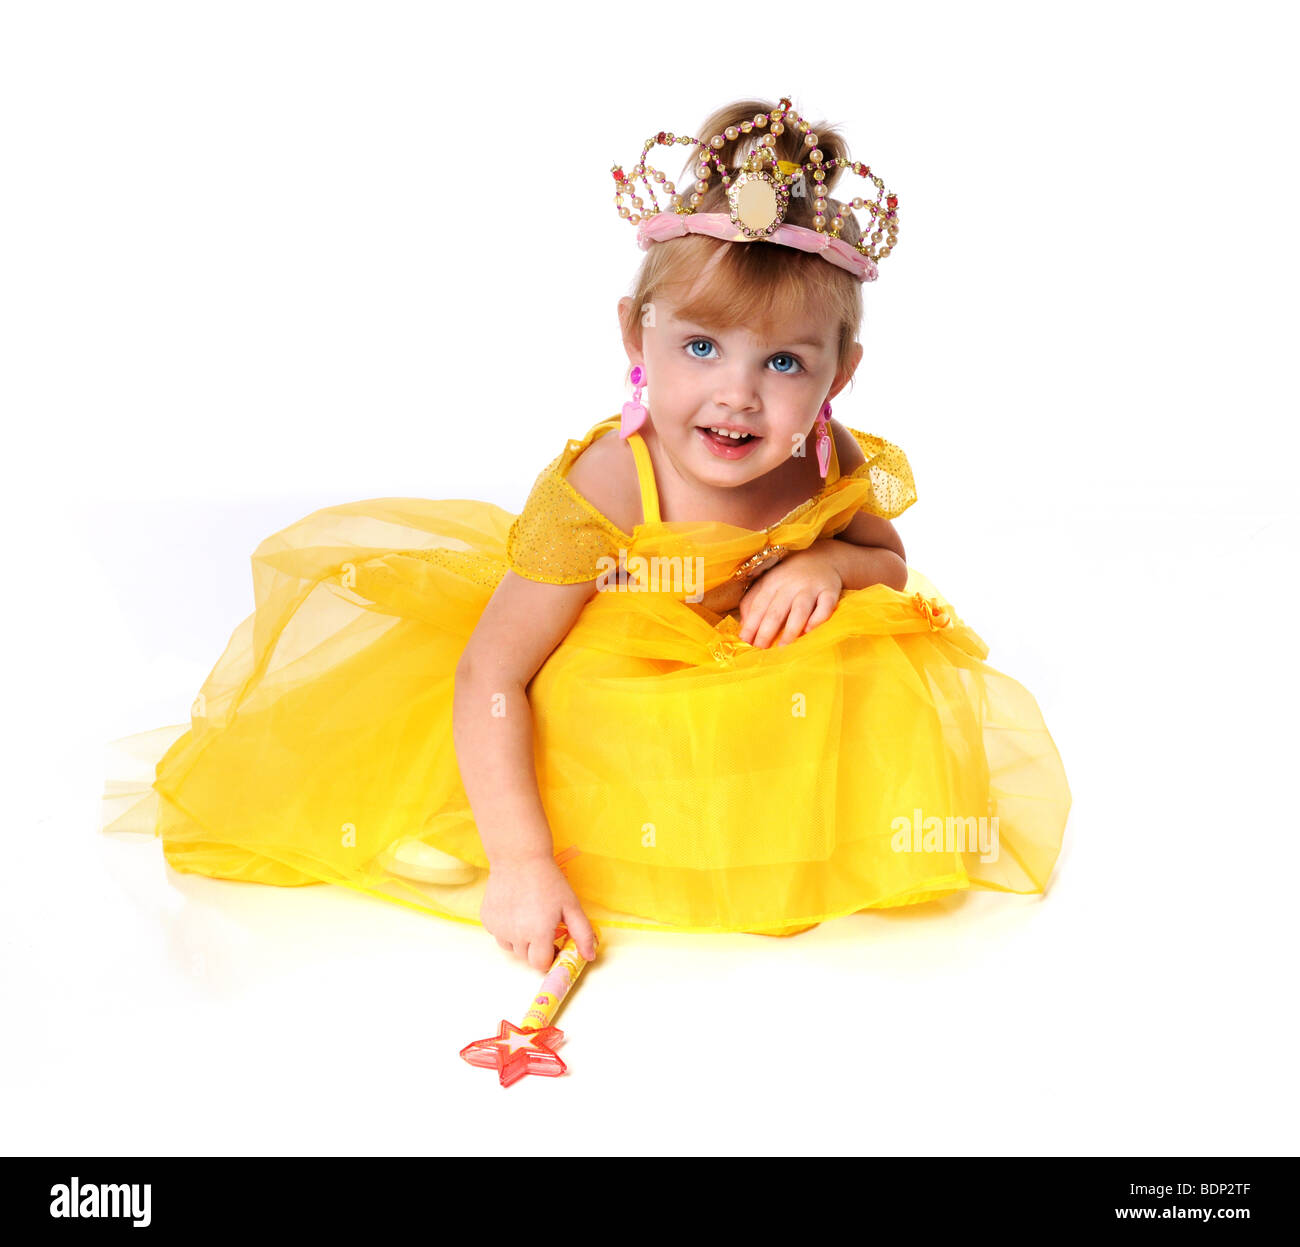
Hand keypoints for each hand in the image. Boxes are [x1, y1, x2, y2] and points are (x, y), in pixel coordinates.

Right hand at [480, 855, 598, 970]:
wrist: (519, 858)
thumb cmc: (549, 881)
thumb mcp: (571, 906)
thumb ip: (583, 934)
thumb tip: (589, 956)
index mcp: (538, 934)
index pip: (541, 964)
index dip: (550, 955)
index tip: (555, 942)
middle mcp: (515, 935)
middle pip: (527, 957)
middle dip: (536, 946)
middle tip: (543, 924)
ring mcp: (498, 928)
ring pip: (511, 947)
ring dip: (520, 939)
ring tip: (528, 915)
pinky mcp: (487, 920)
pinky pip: (498, 934)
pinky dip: (506, 928)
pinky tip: (514, 909)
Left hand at [737, 540, 842, 648]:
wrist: (823, 559)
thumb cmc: (789, 575)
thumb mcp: (768, 581)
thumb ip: (753, 600)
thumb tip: (745, 626)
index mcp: (772, 581)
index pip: (758, 605)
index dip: (751, 624)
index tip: (745, 640)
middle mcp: (791, 584)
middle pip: (776, 610)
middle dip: (766, 631)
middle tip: (761, 647)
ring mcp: (811, 588)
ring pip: (800, 611)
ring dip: (790, 630)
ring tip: (782, 645)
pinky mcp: (830, 591)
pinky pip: (825, 607)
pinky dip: (817, 620)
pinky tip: (808, 631)